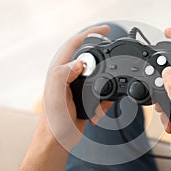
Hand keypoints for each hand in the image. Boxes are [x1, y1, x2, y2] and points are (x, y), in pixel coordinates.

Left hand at [42, 25, 111, 150]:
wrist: (59, 139)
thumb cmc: (54, 120)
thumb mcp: (56, 96)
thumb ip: (63, 75)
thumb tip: (79, 63)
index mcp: (60, 71)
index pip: (75, 44)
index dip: (90, 34)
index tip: (106, 30)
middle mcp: (69, 75)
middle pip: (89, 56)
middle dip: (103, 56)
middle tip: (115, 56)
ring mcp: (78, 86)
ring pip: (98, 75)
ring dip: (106, 83)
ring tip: (107, 95)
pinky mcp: (86, 97)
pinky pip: (101, 91)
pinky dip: (105, 100)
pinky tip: (99, 110)